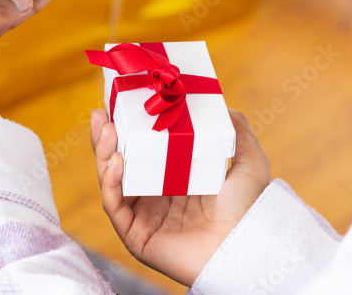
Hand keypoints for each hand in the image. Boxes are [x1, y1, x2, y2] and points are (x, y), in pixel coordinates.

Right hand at [91, 108, 270, 286]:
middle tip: (101, 113)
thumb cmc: (250, 212)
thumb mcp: (249, 163)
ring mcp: (143, 216)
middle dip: (106, 137)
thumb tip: (221, 107)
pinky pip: (114, 206)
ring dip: (102, 154)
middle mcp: (154, 197)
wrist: (246, 248)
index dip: (128, 127)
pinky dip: (109, 182)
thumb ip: (239, 132)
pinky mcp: (135, 235)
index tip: (121, 103)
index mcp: (174, 179)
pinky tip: (115, 161)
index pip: (141, 149)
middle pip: (118, 162)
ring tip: (106, 129)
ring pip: (110, 181)